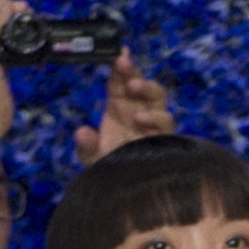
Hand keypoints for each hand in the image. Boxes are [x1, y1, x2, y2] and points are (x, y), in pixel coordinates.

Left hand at [75, 48, 174, 165]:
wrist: (127, 196)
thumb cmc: (110, 173)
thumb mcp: (93, 159)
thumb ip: (86, 146)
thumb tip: (82, 132)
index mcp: (119, 109)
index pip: (119, 81)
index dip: (119, 66)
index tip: (116, 53)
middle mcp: (138, 112)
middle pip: (141, 83)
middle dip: (133, 71)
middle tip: (122, 63)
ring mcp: (152, 125)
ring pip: (158, 97)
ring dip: (147, 87)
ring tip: (132, 87)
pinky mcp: (164, 139)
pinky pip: (166, 123)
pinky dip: (155, 116)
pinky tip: (140, 117)